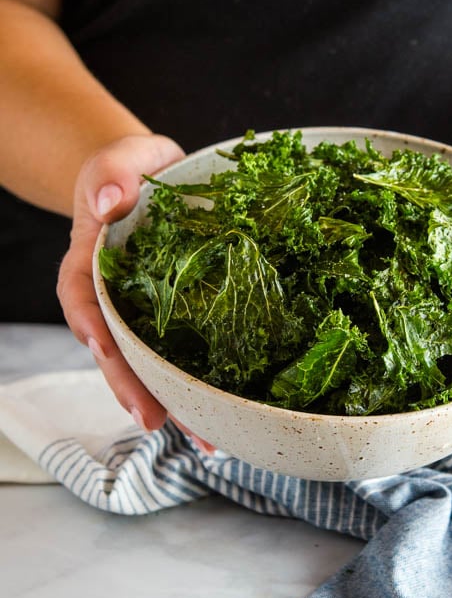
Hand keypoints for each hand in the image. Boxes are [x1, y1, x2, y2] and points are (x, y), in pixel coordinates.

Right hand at [57, 134, 187, 432]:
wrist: (150, 179)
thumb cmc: (132, 169)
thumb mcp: (120, 159)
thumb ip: (113, 172)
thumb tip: (110, 199)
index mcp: (90, 262)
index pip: (81, 296)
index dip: (90, 324)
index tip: (102, 349)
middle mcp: (112, 298)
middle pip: (113, 348)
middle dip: (130, 387)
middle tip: (154, 419)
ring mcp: (141, 314)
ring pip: (147, 365)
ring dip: (171, 402)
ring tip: (204, 439)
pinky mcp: (174, 320)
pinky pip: (180, 355)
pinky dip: (198, 386)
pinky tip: (225, 414)